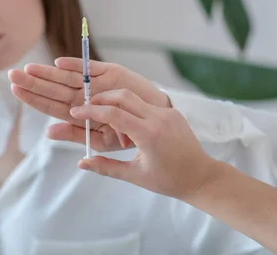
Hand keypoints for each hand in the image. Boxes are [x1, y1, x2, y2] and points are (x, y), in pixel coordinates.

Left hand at [9, 58, 170, 150]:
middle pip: (54, 89)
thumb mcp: (100, 139)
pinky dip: (77, 66)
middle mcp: (85, 95)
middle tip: (12, 74)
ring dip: (49, 73)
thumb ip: (75, 134)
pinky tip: (60, 64)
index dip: (33, 97)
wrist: (156, 119)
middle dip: (33, 82)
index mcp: (79, 111)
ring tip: (30, 69)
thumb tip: (48, 132)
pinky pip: (92, 69)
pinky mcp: (112, 73)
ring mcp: (97, 84)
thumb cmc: (127, 131)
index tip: (14, 89)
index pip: (50, 104)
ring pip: (68, 77)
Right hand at [70, 88, 216, 200]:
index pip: (113, 114)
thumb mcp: (134, 176)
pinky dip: (130, 106)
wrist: (201, 176)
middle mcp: (158, 118)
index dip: (91, 111)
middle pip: (122, 96)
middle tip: (85, 107)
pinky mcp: (172, 112)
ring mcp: (167, 112)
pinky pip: (146, 103)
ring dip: (115, 100)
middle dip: (100, 98)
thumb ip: (106, 167)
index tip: (75, 112)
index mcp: (148, 134)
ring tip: (102, 112)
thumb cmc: (168, 180)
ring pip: (134, 97)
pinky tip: (123, 119)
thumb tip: (81, 162)